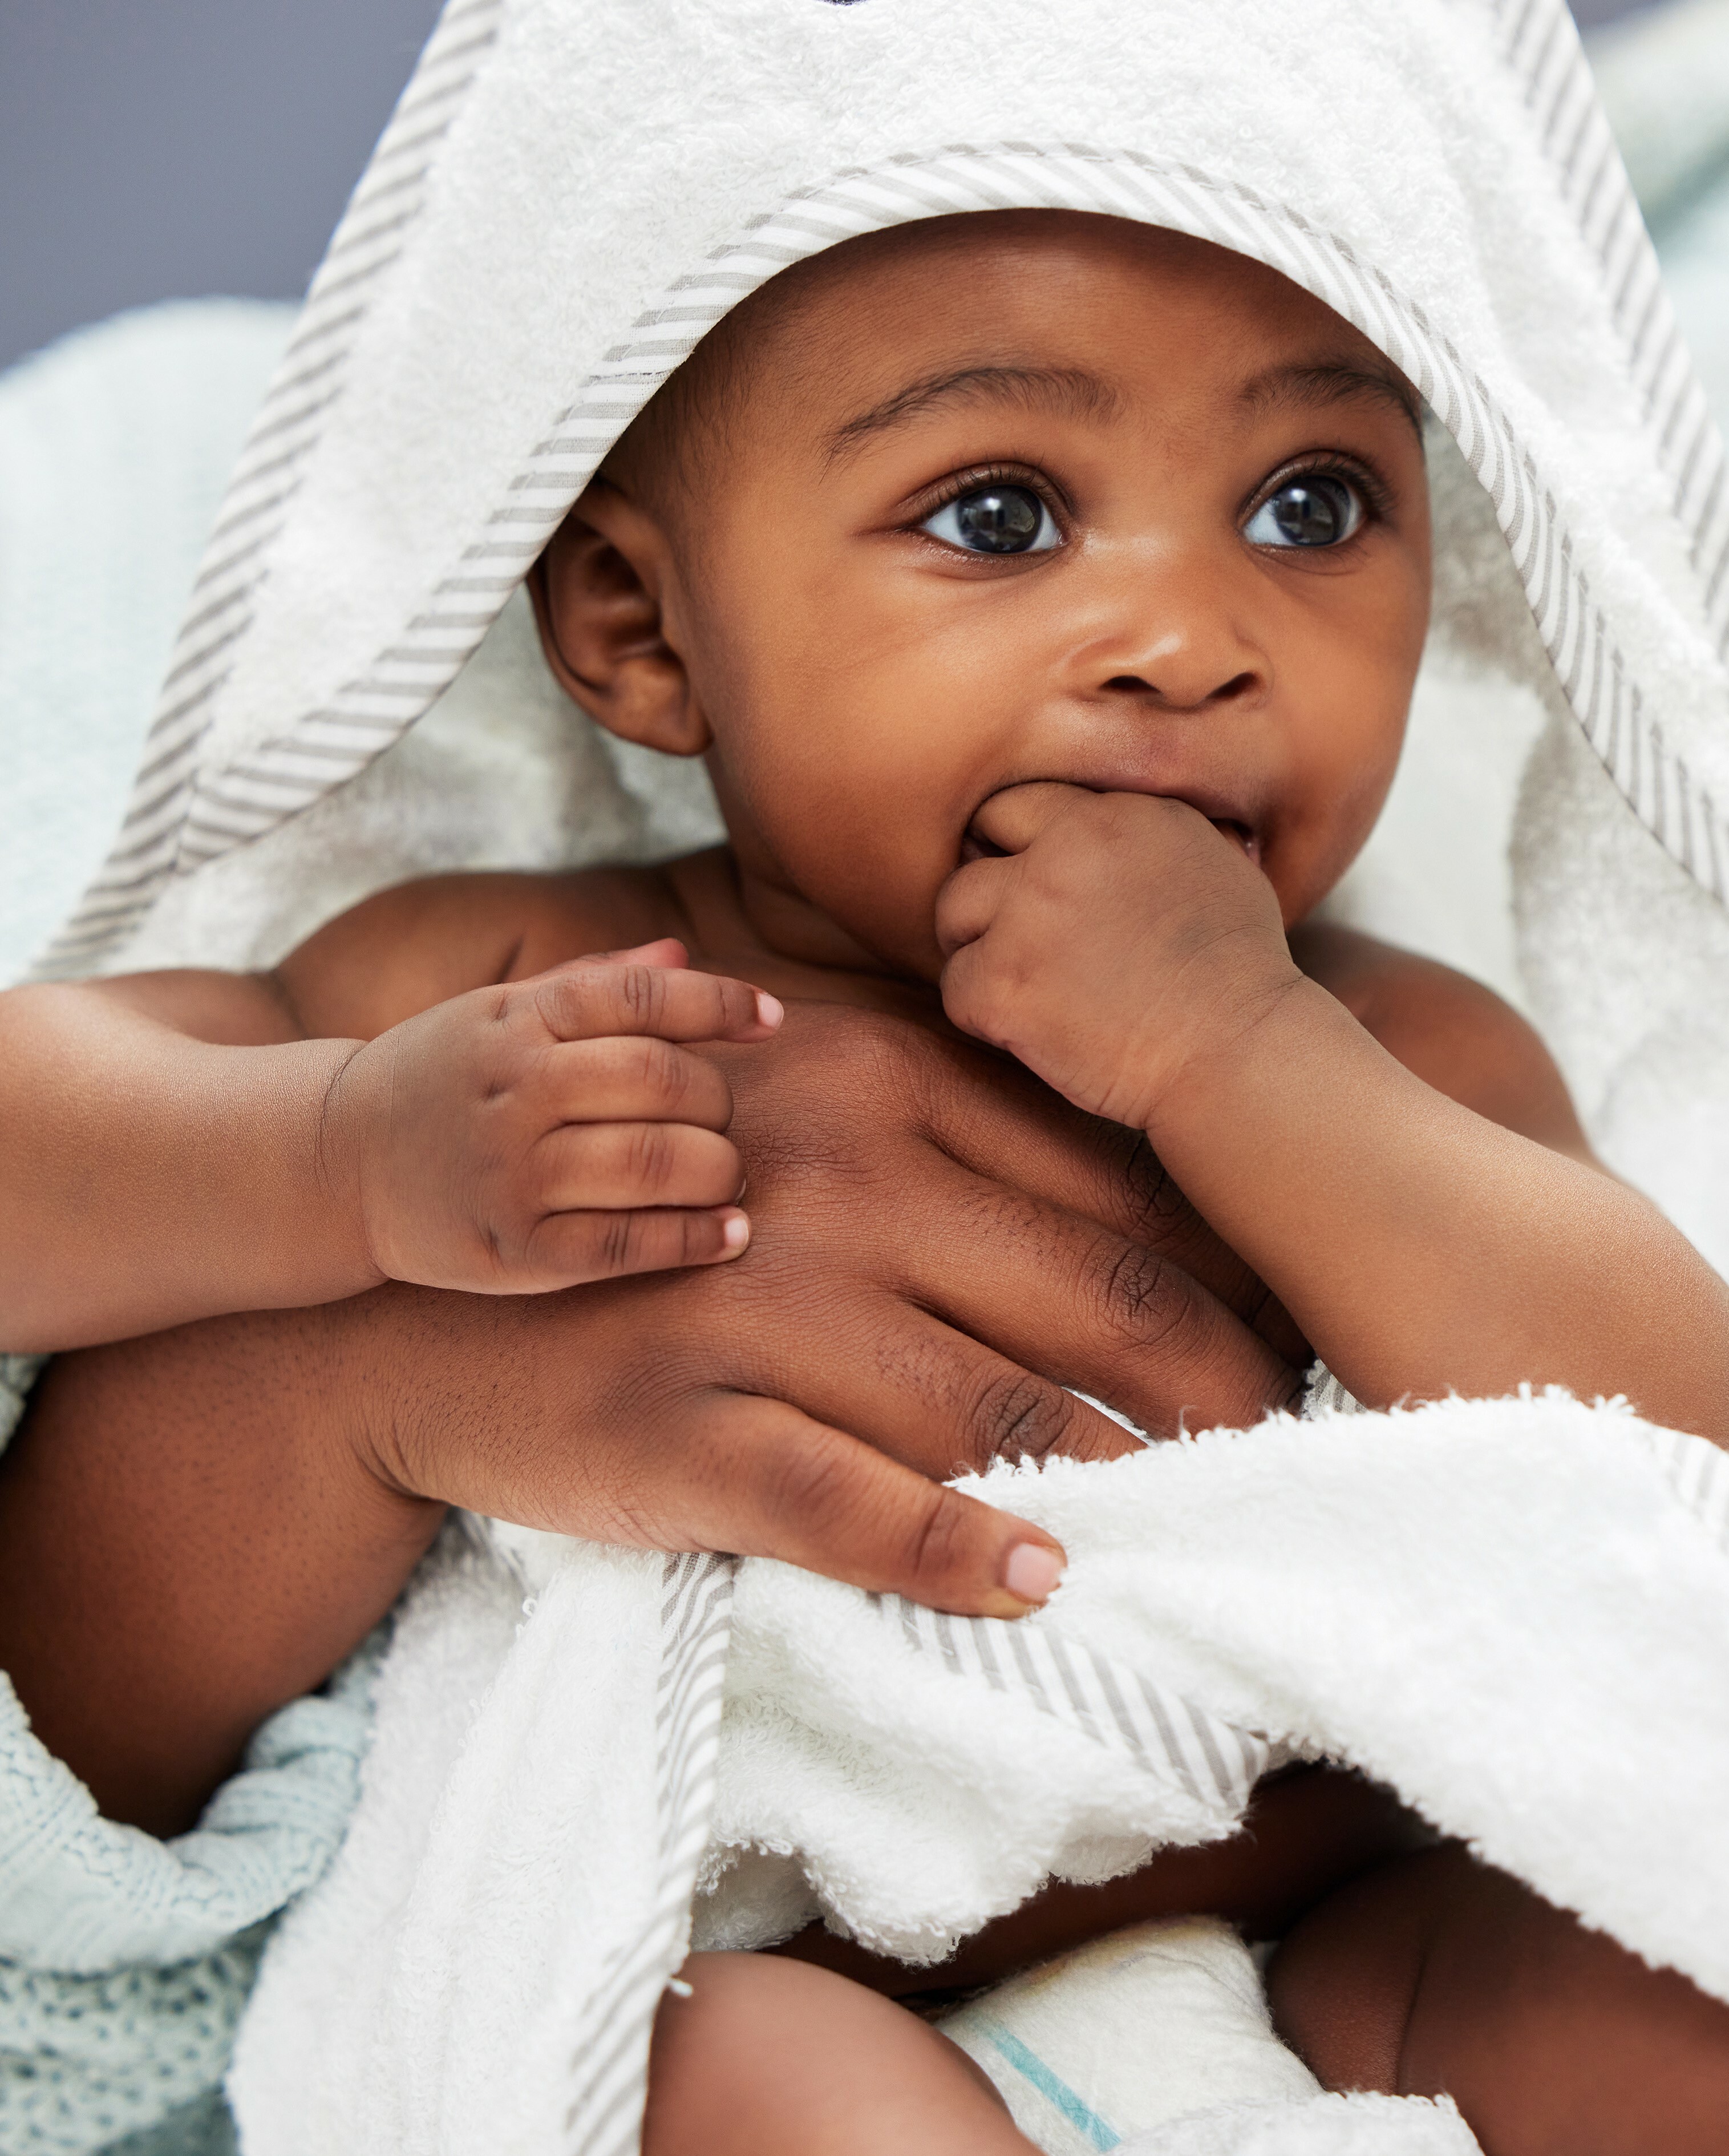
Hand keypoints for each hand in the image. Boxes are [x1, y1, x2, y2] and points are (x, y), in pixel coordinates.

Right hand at [1, 998, 1303, 1833]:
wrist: (436, 1298)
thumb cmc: (661, 1207)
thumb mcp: (801, 1111)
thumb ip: (953, 1136)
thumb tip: (1145, 1209)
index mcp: (880, 1085)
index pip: (1108, 1188)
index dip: (1225, 1275)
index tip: (1291, 1341)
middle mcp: (835, 1180)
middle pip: (1094, 1297)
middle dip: (1219, 1385)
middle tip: (1293, 1448)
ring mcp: (757, 1304)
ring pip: (997, 1405)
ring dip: (1128, 1477)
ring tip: (1213, 1525)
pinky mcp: (686, 1425)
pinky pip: (846, 1501)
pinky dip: (953, 1550)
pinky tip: (1039, 1581)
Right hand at [324, 939, 779, 1291]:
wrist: (336, 1163)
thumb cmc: (442, 1078)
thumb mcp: (498, 1010)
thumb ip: (592, 982)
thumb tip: (684, 953)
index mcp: (518, 1019)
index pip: (643, 997)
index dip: (721, 1004)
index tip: (769, 1021)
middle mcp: (516, 1090)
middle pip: (664, 1082)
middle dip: (719, 1100)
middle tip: (722, 1117)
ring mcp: (512, 1173)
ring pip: (655, 1162)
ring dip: (718, 1170)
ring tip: (727, 1175)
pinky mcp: (514, 1250)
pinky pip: (628, 1243)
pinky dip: (693, 1239)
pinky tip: (728, 1233)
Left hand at [936, 784, 1299, 1131]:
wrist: (1236, 1053)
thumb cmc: (1239, 972)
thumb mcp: (1216, 861)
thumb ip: (1152, 829)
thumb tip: (1118, 821)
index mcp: (1117, 813)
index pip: (1022, 803)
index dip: (1019, 845)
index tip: (1036, 889)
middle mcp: (1066, 848)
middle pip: (976, 843)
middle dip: (988, 888)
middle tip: (1016, 937)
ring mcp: (1028, 914)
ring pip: (953, 911)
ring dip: (978, 947)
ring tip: (1026, 986)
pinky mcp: (1003, 982)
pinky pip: (955, 988)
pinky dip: (982, 1014)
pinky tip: (1031, 1031)